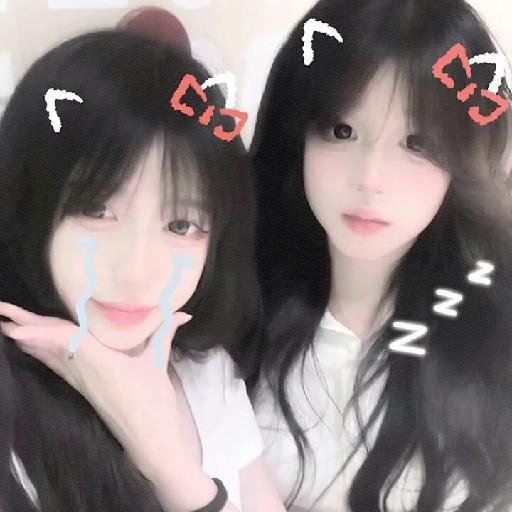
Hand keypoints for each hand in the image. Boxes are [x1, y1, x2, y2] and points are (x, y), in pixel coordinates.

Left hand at [0, 301, 191, 473]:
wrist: (149, 439)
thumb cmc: (153, 402)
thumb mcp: (158, 364)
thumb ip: (165, 332)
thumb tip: (181, 312)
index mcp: (101, 362)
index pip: (66, 341)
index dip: (40, 332)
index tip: (15, 326)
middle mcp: (83, 371)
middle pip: (49, 345)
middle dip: (25, 327)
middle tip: (2, 311)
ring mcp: (80, 381)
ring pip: (48, 355)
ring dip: (29, 338)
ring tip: (7, 322)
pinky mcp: (83, 387)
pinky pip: (55, 364)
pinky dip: (41, 351)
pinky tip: (31, 346)